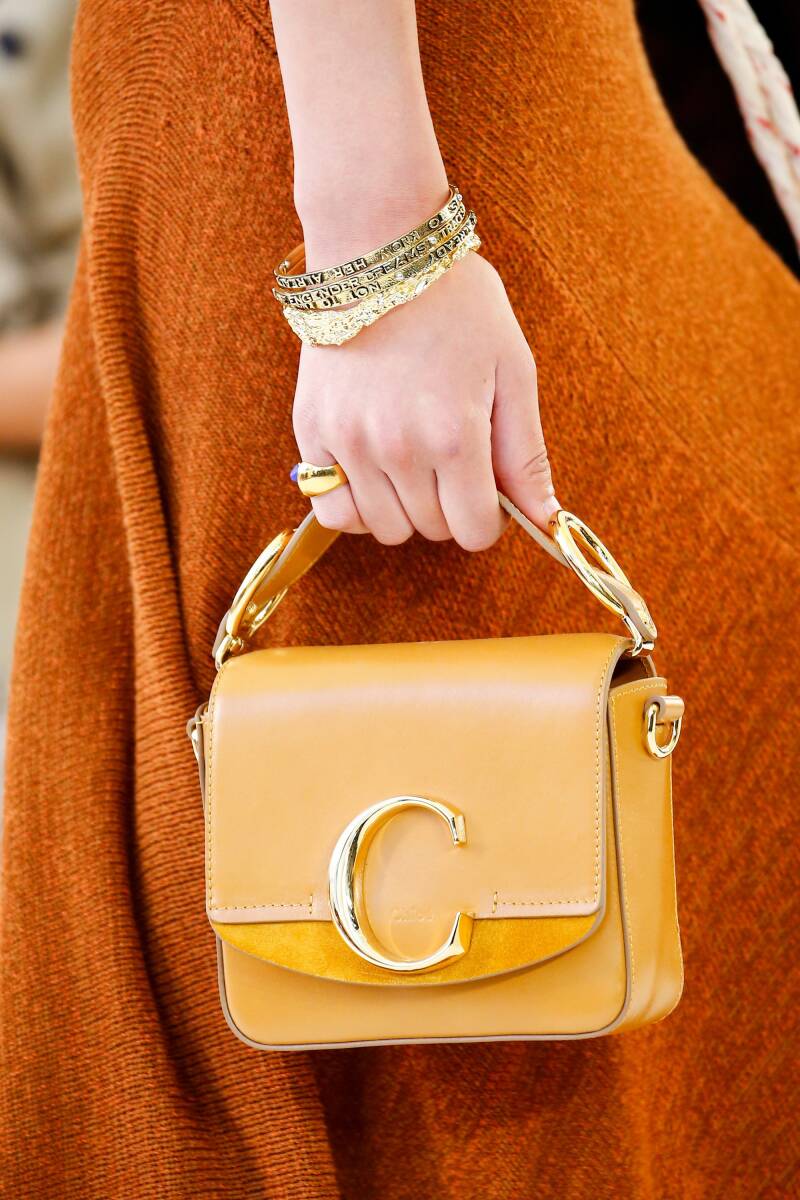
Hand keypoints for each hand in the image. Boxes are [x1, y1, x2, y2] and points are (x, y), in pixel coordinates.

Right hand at [292, 251, 558, 550]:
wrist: (378, 251)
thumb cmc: (457, 304)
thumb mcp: (512, 371)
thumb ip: (527, 454)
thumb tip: (545, 521)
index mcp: (455, 438)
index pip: (473, 532)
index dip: (489, 520)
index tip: (487, 491)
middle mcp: (399, 450)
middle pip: (433, 531)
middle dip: (451, 507)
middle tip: (452, 459)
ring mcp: (350, 444)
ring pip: (385, 529)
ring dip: (406, 509)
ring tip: (414, 460)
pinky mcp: (312, 434)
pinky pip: (333, 511)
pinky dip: (355, 506)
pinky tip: (373, 473)